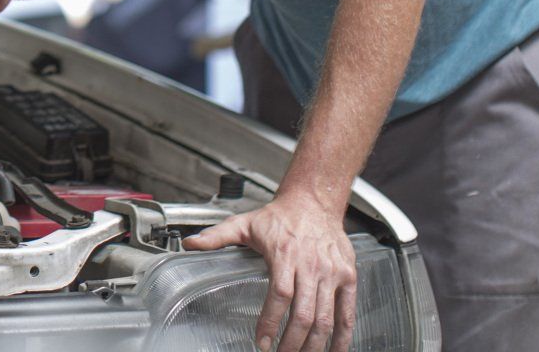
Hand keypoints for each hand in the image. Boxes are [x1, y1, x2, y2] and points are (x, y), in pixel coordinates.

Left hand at [185, 192, 357, 351]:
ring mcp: (332, 272)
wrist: (314, 202)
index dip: (270, 321)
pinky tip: (335, 351)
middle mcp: (311, 265)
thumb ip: (217, 236)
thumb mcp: (244, 223)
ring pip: (325, 318)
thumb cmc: (280, 217)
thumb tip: (190, 243)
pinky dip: (343, 336)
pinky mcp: (348, 276)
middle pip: (304, 314)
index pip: (279, 295)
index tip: (261, 342)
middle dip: (292, 343)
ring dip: (314, 345)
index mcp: (284, 254)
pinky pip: (347, 312)